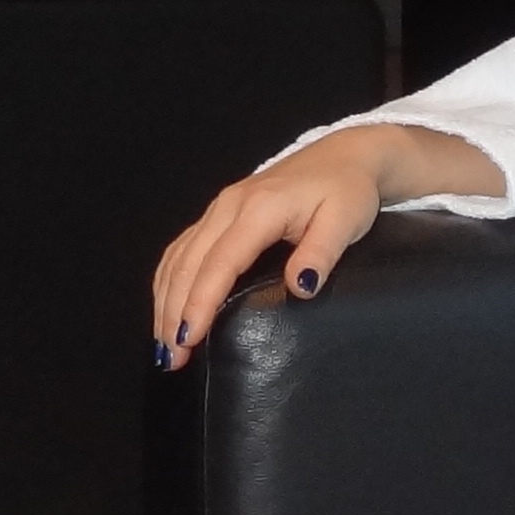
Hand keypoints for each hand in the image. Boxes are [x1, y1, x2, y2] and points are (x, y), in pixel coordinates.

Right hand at [147, 125, 498, 366]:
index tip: (189, 338)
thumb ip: (321, 252)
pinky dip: (170, 283)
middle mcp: (229, 206)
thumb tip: (299, 287)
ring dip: (166, 302)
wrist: (344, 156)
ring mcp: (220, 209)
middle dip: (174, 312)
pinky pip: (183, 250)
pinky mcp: (218, 215)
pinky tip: (168, 309)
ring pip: (179, 258)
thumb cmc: (348, 190)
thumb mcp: (346, 220)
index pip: (220, 262)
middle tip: (172, 358)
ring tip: (165, 345)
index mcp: (259, 208)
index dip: (201, 302)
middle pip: (189, 264)